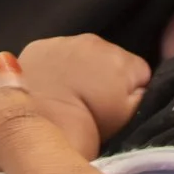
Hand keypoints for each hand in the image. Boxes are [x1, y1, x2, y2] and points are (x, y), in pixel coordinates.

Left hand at [16, 35, 152, 137]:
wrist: (30, 133)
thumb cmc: (84, 133)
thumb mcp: (129, 122)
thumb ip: (143, 99)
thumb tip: (143, 88)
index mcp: (121, 60)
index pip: (141, 74)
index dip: (130, 96)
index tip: (115, 113)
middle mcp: (93, 41)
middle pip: (111, 61)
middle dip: (104, 81)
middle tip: (91, 108)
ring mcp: (62, 40)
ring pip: (83, 56)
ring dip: (79, 72)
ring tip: (69, 100)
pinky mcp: (36, 46)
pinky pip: (55, 54)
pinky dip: (55, 68)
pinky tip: (49, 88)